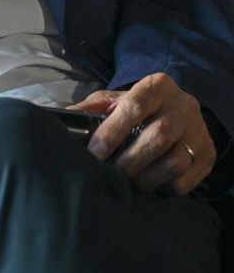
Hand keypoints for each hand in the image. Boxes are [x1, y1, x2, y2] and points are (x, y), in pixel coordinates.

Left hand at [71, 72, 214, 194]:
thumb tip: (64, 119)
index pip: (134, 106)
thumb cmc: (140, 107)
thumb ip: (93, 107)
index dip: (112, 132)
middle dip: (128, 161)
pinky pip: (187, 180)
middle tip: (110, 173)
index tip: (94, 153)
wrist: (178, 112)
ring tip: (129, 181)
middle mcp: (183, 105)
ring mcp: (199, 130)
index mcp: (158, 85)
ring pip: (175, 161)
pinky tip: (150, 184)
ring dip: (147, 178)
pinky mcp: (208, 155)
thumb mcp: (117, 99)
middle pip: (157, 137)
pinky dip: (165, 187)